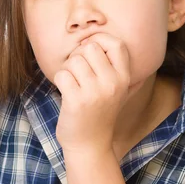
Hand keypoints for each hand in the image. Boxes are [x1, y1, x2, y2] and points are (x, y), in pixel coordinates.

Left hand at [53, 33, 143, 153]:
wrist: (90, 145)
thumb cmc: (99, 113)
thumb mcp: (117, 90)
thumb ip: (113, 66)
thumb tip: (97, 38)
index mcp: (124, 77)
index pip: (115, 43)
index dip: (99, 41)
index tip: (90, 53)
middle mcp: (113, 83)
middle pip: (89, 47)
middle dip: (78, 56)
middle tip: (78, 74)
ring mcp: (95, 92)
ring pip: (73, 60)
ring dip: (67, 70)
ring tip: (72, 84)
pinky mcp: (77, 101)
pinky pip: (62, 74)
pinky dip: (59, 81)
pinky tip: (66, 93)